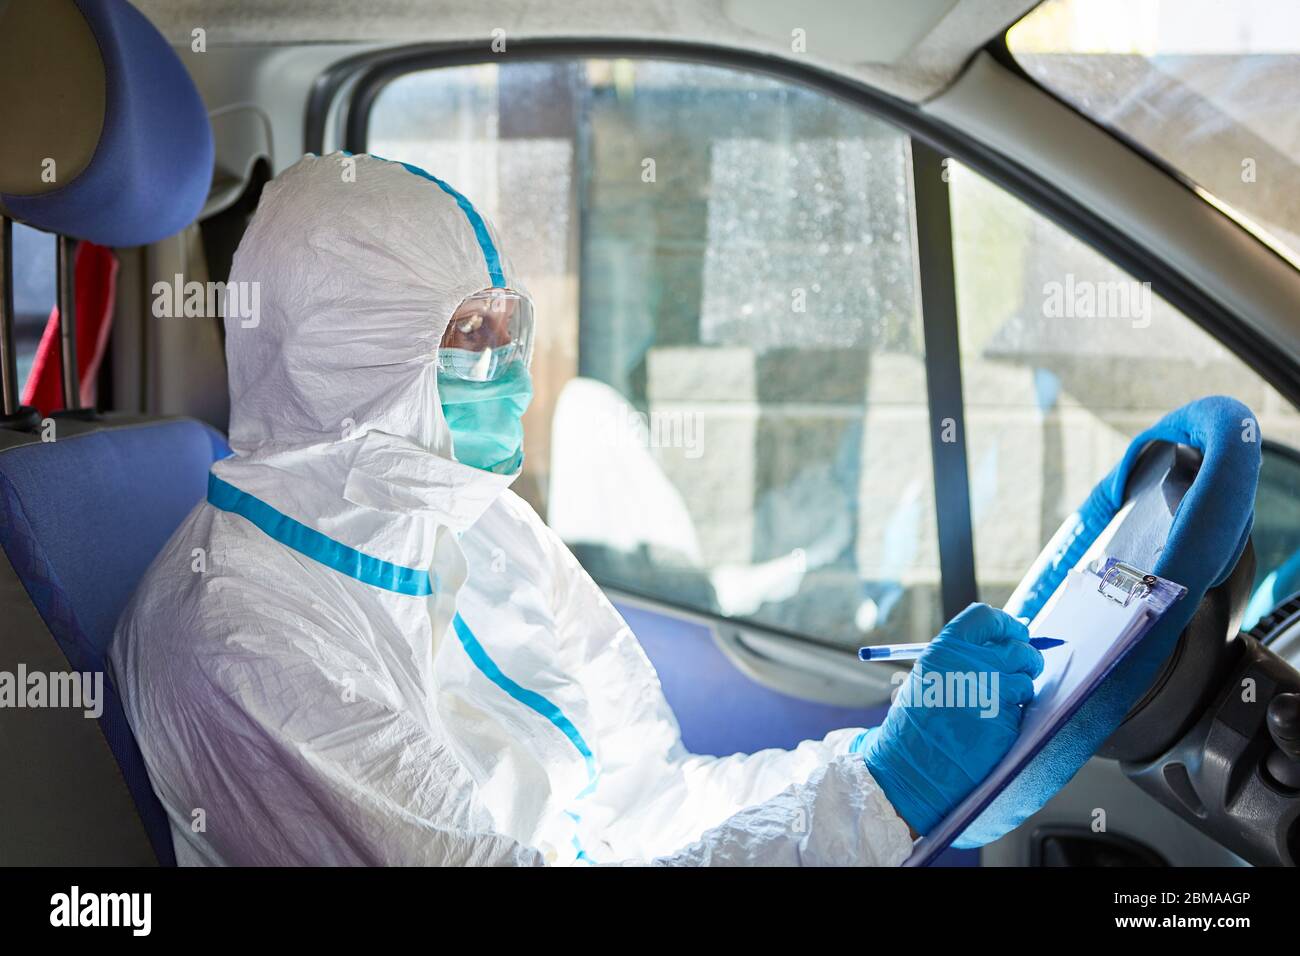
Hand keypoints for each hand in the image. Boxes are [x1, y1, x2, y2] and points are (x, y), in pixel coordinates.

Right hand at [861, 603, 1042, 837]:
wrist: (911, 767)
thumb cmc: (918, 721)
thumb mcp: (930, 676)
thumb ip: (964, 657)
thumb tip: (1009, 642)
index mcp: (947, 649)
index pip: (988, 618)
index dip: (1007, 624)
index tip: (1016, 633)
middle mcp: (972, 666)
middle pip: (1019, 648)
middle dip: (1027, 657)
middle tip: (1025, 665)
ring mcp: (992, 695)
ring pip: (1026, 682)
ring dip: (1020, 691)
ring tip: (996, 704)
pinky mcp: (1006, 723)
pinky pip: (1022, 712)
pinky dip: (1012, 717)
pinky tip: (990, 728)